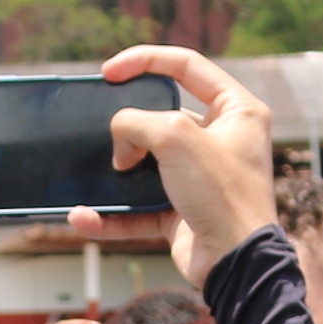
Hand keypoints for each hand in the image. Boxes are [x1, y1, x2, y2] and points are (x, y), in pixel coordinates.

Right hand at [68, 46, 275, 285]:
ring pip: (147, 163)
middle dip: (131, 125)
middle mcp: (221, 140)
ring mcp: (200, 177)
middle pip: (162, 116)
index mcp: (237, 110)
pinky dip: (113, 214)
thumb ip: (138, 123)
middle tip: (111, 135)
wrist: (234, 263)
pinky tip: (85, 218)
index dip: (144, 60)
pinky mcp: (182, 210)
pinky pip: (139, 207)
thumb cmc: (222, 194)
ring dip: (118, 171)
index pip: (187, 66)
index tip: (109, 71)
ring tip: (102, 176)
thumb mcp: (176, 137)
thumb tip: (121, 141)